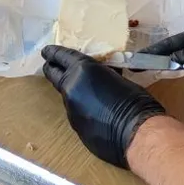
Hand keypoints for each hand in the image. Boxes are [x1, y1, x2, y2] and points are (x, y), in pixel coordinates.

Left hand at [41, 46, 163, 168]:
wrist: (137, 133)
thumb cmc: (135, 100)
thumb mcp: (116, 77)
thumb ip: (100, 75)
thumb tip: (99, 75)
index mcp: (82, 70)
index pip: (60, 56)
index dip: (52, 53)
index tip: (46, 51)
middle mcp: (71, 88)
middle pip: (53, 75)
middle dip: (51, 69)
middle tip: (51, 65)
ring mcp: (70, 109)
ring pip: (66, 95)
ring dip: (71, 91)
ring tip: (83, 91)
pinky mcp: (75, 127)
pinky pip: (75, 112)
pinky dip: (81, 109)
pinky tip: (94, 112)